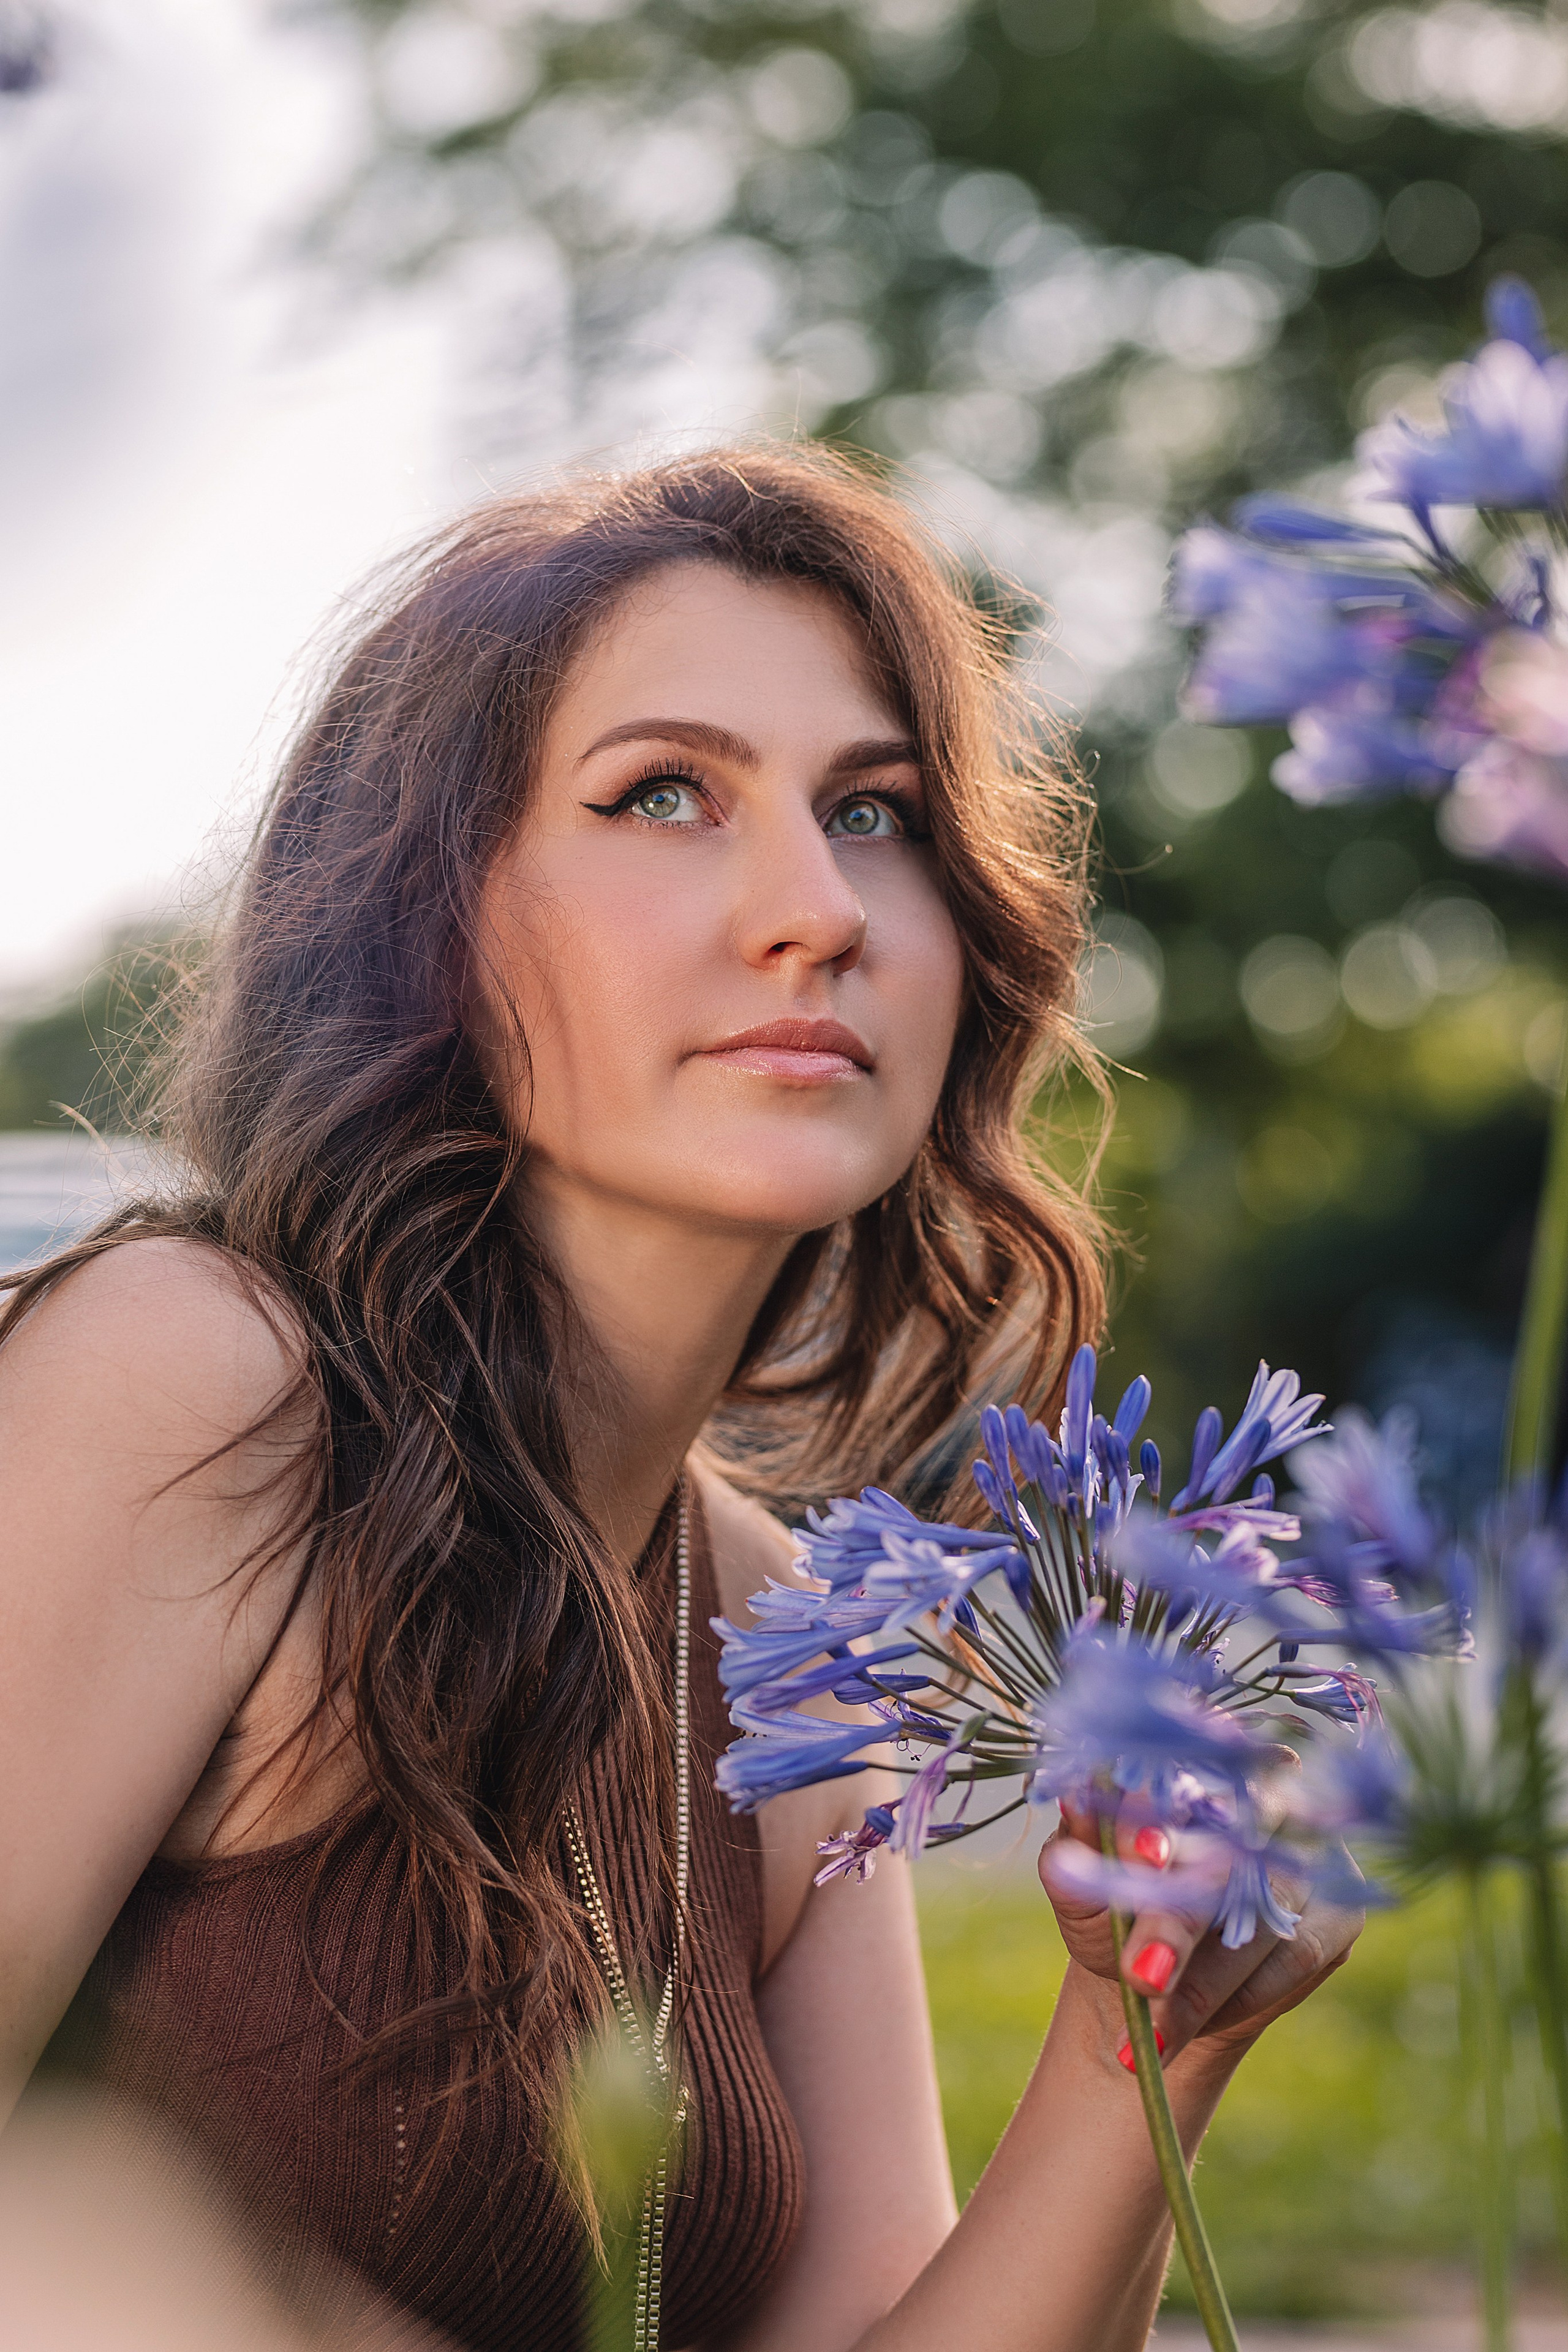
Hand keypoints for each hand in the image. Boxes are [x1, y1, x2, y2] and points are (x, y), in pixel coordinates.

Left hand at [1036, 1761, 1363, 2068]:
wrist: (1158, 1978)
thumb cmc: (1115, 1916)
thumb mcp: (1083, 1888)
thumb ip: (1079, 1846)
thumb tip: (1073, 1795)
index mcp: (1194, 1772)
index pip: (1188, 1780)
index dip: (1165, 1819)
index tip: (1143, 1857)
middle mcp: (1263, 1796)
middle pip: (1228, 1858)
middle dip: (1179, 1927)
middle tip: (1141, 1978)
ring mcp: (1311, 1855)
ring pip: (1262, 1917)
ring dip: (1205, 1985)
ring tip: (1153, 2035)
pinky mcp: (1341, 1913)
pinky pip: (1297, 1956)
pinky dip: (1245, 1997)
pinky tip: (1201, 2022)